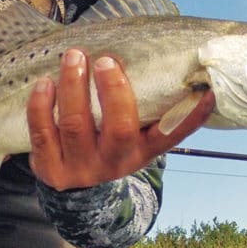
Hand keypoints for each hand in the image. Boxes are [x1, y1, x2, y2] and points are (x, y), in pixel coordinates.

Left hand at [27, 48, 215, 190]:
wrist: (77, 191)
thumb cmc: (110, 144)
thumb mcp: (136, 135)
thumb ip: (150, 107)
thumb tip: (181, 64)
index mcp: (143, 150)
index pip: (171, 134)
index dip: (191, 115)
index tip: (205, 90)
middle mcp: (115, 162)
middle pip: (118, 129)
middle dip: (112, 90)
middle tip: (105, 59)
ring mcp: (81, 168)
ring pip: (75, 126)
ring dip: (73, 87)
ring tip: (73, 56)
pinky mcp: (49, 169)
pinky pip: (41, 134)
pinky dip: (41, 106)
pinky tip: (44, 82)